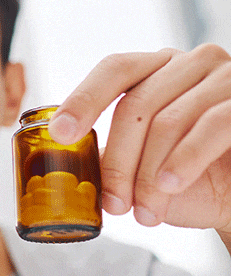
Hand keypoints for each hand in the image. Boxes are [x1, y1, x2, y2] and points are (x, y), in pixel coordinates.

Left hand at [47, 44, 230, 234]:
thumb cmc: (190, 179)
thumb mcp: (139, 164)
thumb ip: (106, 155)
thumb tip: (62, 164)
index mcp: (156, 69)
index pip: (115, 70)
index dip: (84, 99)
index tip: (61, 133)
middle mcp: (190, 63)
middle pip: (136, 105)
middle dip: (119, 161)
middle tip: (112, 203)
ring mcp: (224, 78)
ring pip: (169, 122)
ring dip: (150, 175)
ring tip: (144, 211)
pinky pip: (210, 127)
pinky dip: (184, 161)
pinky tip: (169, 187)